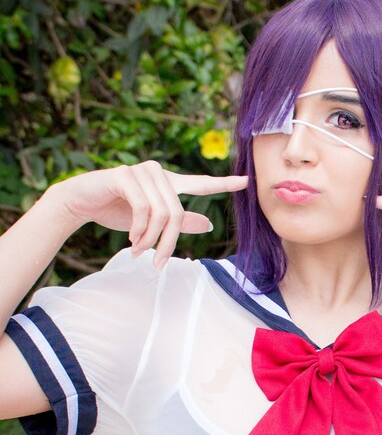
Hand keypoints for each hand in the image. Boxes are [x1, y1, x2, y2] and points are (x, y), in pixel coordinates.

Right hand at [48, 160, 248, 268]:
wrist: (81, 202)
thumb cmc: (117, 211)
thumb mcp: (151, 222)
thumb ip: (179, 222)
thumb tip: (209, 225)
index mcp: (168, 183)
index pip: (200, 184)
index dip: (224, 184)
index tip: (247, 182)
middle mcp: (158, 173)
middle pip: (177, 213)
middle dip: (167, 242)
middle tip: (155, 262)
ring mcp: (142, 171)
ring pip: (161, 214)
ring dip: (149, 239)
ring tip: (138, 250)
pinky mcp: (125, 176)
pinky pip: (143, 209)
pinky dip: (138, 230)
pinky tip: (130, 238)